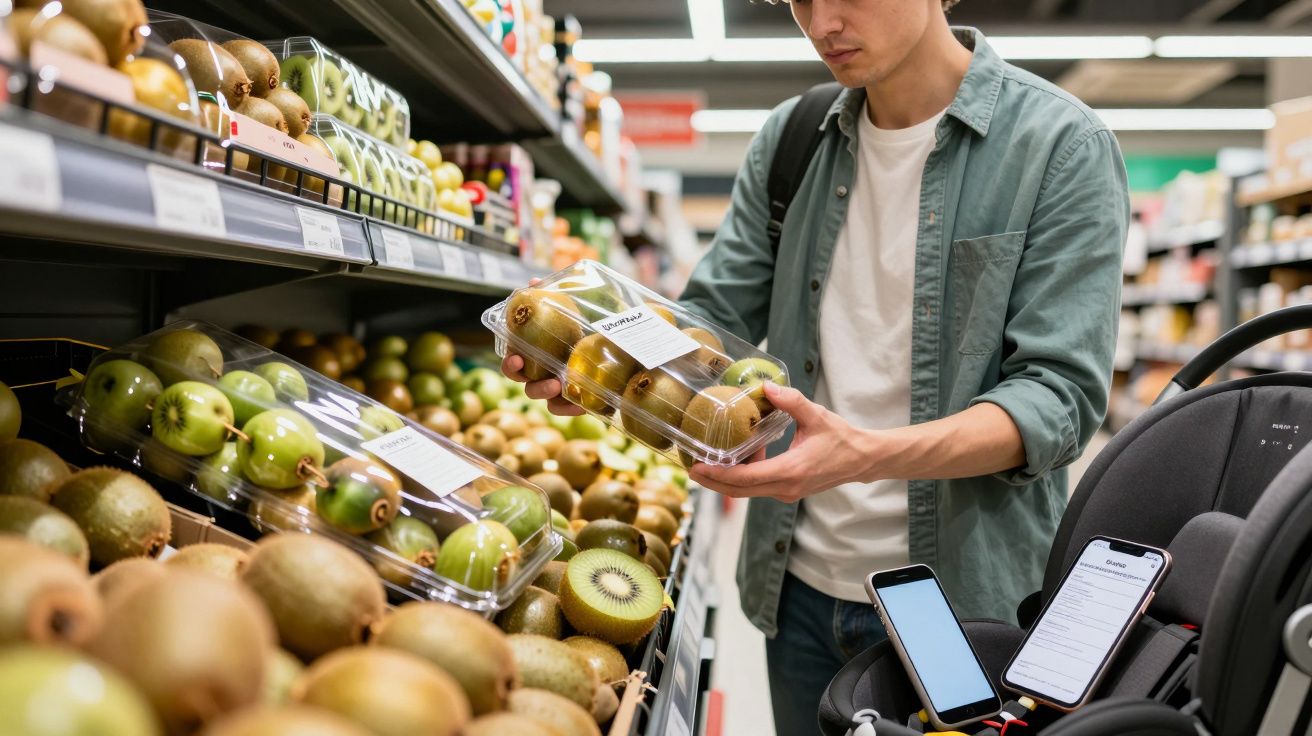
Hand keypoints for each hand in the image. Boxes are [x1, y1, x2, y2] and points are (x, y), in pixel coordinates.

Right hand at [498, 277, 583, 416]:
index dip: (510, 364)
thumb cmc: (584, 324)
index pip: (513, 362)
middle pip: (523, 383)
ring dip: (545, 392)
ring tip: (559, 385)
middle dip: (528, 382)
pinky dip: (570, 408)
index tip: (517, 359)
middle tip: (543, 375)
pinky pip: (566, 408)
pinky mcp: (573, 397)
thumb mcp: (571, 307)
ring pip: (542, 397)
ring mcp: (555, 387)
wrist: (615, 343)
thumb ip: (551, 296)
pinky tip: (581, 404)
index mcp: (534, 353)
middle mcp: (540, 371)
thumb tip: (533, 281)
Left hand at [688, 382, 877, 502]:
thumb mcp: (816, 415)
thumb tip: (765, 385)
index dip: (718, 475)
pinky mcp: (788, 491)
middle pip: (739, 491)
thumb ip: (791, 400)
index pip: (745, 478)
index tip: (697, 467)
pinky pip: (758, 487)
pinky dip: (743, 477)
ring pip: (747, 491)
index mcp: (791, 470)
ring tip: (706, 464)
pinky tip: (737, 458)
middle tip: (690, 469)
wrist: (862, 459)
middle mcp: (786, 487)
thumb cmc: (841, 438)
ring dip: (726, 480)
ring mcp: (787, 492)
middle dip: (713, 482)